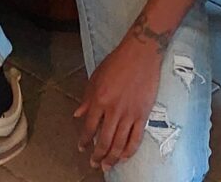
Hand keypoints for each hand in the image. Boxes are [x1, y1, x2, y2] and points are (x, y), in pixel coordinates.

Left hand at [75, 30, 161, 168]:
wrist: (140, 54)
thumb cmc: (116, 63)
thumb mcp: (95, 78)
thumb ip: (87, 98)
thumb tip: (77, 114)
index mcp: (99, 100)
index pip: (88, 127)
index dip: (84, 141)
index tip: (82, 148)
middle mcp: (113, 110)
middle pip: (103, 141)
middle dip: (97, 156)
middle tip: (94, 164)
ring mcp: (129, 114)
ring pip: (119, 144)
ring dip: (112, 158)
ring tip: (107, 166)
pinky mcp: (143, 115)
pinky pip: (135, 138)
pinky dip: (129, 150)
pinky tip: (124, 157)